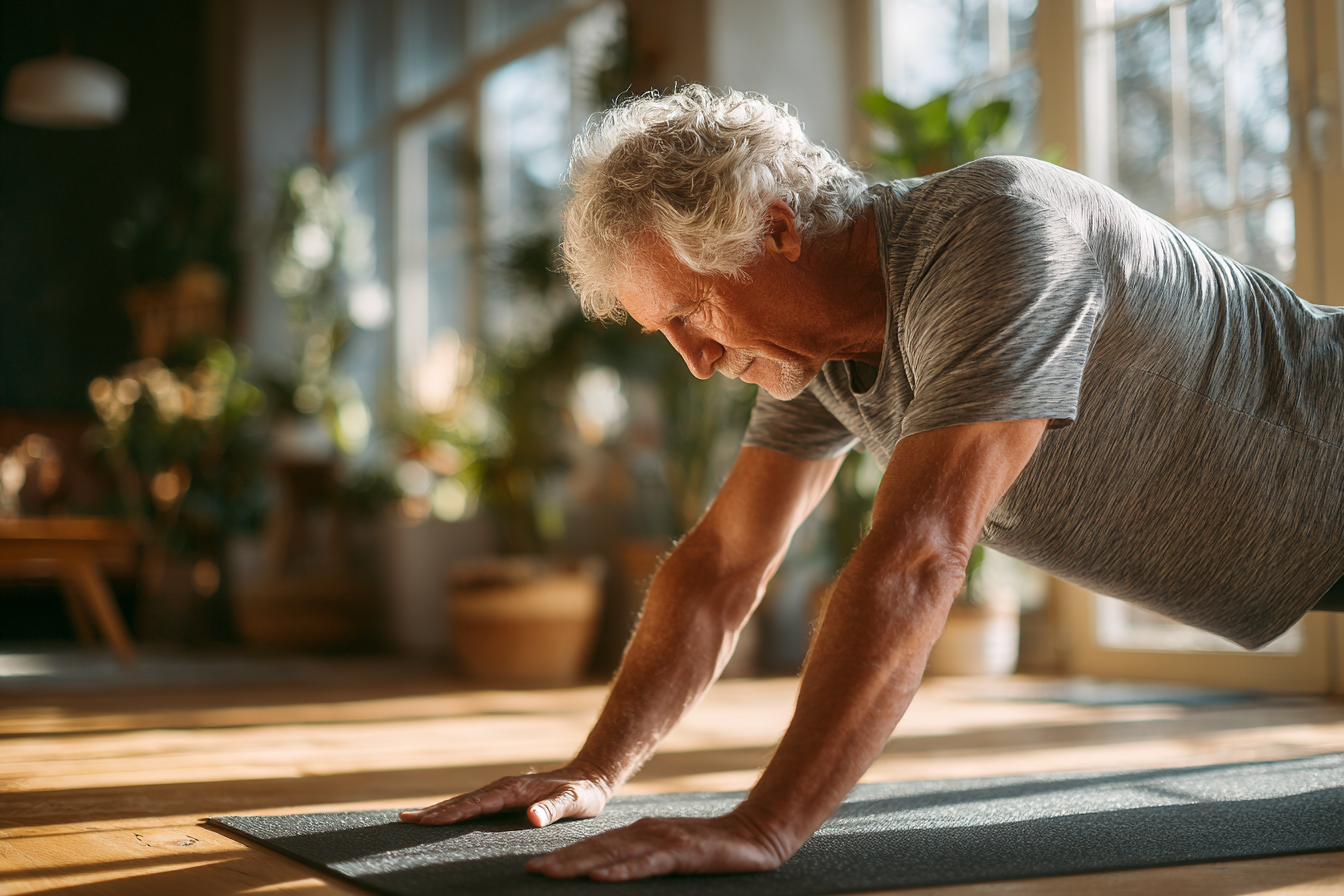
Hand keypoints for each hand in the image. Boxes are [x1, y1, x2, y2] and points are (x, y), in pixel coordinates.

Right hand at [399, 764, 611, 827]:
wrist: (591, 777)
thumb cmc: (584, 793)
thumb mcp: (575, 802)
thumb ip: (554, 809)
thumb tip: (532, 818)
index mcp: (514, 790)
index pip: (477, 803)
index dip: (451, 813)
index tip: (426, 821)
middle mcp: (503, 787)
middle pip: (462, 800)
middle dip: (433, 811)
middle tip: (403, 820)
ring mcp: (502, 790)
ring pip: (464, 801)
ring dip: (438, 810)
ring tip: (410, 818)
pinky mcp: (504, 796)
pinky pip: (473, 804)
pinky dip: (452, 810)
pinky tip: (441, 818)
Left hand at [525, 811, 791, 881]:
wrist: (755, 834)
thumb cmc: (712, 847)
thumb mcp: (671, 850)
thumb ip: (643, 857)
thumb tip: (610, 869)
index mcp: (641, 832)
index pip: (596, 845)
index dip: (565, 855)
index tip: (535, 866)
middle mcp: (646, 831)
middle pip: (596, 848)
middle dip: (561, 860)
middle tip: (530, 871)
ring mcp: (663, 840)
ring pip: (613, 854)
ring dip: (579, 864)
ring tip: (551, 873)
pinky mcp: (682, 852)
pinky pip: (646, 864)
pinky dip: (621, 870)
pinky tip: (600, 877)